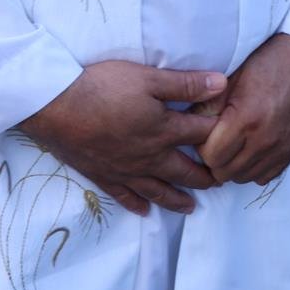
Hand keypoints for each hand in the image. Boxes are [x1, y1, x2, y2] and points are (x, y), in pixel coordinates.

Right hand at [19, 60, 226, 215]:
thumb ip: (186, 83)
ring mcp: (125, 170)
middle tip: (219, 183)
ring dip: (177, 199)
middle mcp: (149, 156)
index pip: (200, 134)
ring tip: (191, 207)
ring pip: (158, 189)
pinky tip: (145, 211)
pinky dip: (136, 204)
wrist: (56, 106)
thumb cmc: (103, 87)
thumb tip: (222, 83)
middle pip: (184, 170)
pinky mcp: (102, 175)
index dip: (218, 134)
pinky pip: (124, 196)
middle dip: (204, 176)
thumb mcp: (148, 78)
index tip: (233, 138)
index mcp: (164, 130)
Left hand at [199, 33, 289, 185]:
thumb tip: (187, 123)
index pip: (211, 156)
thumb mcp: (232, 78)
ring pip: (244, 178)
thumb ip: (208, 104)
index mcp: (246, 119)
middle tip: (215, 139)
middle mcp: (265, 140)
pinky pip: (265, 176)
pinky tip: (251, 150)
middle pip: (225, 172)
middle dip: (215, 158)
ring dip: (233, 165)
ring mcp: (281, 148)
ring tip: (232, 145)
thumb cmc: (270, 61)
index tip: (204, 133)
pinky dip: (254, 168)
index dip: (202, 146)